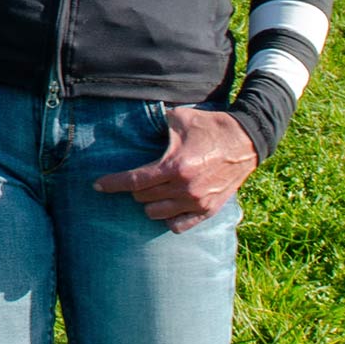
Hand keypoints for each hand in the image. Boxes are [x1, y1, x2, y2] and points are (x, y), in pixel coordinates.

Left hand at [93, 106, 256, 231]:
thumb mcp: (180, 117)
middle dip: (134, 188)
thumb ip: (156, 123)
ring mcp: (196, 202)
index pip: (134, 182)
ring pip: (156, 214)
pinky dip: (168, 218)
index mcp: (175, 166)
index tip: (98, 186)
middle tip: (137, 178)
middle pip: (142, 198)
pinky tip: (167, 206)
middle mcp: (184, 189)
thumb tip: (136, 122)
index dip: (112, 184)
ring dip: (149, 203)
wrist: (246, 141)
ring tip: (152, 191)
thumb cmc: (211, 127)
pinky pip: (178, 226)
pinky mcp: (208, 210)